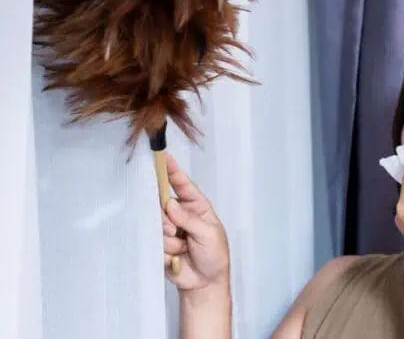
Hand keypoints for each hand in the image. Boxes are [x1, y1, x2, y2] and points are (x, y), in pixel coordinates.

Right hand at [162, 153, 229, 291]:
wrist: (205, 282)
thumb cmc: (214, 255)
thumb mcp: (209, 235)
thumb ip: (190, 220)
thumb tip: (170, 204)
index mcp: (196, 206)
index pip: (182, 185)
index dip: (172, 170)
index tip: (162, 156)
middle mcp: (179, 214)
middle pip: (162, 205)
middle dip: (168, 220)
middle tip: (178, 232)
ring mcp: (167, 229)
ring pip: (157, 226)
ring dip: (171, 241)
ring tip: (184, 249)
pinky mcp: (158, 244)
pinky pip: (154, 243)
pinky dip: (167, 252)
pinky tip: (177, 258)